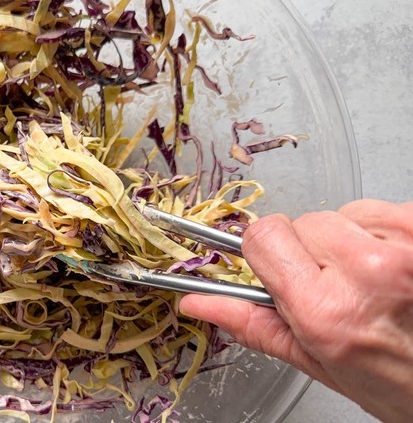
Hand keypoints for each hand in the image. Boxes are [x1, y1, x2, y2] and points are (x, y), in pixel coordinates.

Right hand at [180, 199, 412, 422]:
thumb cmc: (397, 382)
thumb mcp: (317, 362)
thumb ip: (254, 325)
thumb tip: (198, 303)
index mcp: (326, 310)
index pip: (263, 237)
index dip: (267, 253)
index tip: (283, 269)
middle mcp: (367, 271)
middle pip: (305, 222)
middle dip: (313, 250)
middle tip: (340, 287)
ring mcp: (404, 246)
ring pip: (345, 212)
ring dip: (352, 239)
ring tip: (375, 279)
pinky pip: (384, 209)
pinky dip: (385, 233)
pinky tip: (398, 267)